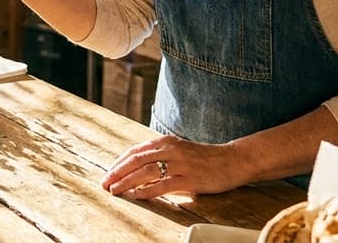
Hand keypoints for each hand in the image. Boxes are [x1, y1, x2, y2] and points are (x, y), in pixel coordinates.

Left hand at [101, 134, 250, 198]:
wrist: (233, 160)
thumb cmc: (204, 158)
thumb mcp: (179, 150)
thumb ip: (160, 155)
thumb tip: (137, 168)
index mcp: (166, 142)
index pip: (135, 151)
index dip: (118, 163)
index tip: (108, 174)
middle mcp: (170, 150)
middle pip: (136, 160)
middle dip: (117, 172)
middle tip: (104, 183)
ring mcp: (180, 164)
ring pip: (146, 172)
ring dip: (126, 182)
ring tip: (114, 191)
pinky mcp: (190, 178)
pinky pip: (163, 185)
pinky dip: (147, 190)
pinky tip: (136, 196)